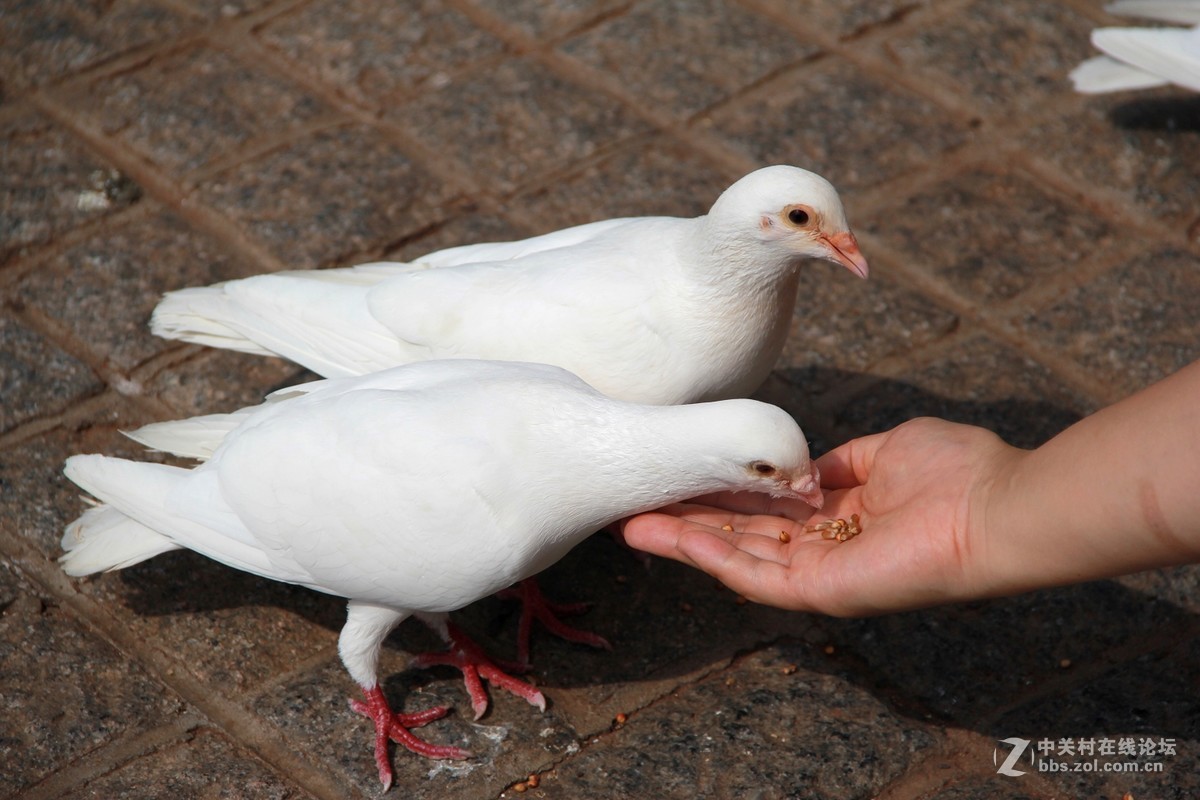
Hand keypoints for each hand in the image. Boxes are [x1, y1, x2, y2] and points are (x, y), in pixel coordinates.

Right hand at [622, 418, 1023, 615]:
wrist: (994, 506)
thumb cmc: (956, 472)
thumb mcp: (886, 450)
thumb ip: (840, 460)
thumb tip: (805, 464)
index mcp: (839, 515)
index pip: (766, 507)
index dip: (722, 491)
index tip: (680, 472)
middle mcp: (824, 547)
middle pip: (742, 535)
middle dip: (688, 518)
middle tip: (637, 501)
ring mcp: (819, 572)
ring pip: (736, 558)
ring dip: (683, 541)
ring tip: (632, 524)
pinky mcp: (819, 591)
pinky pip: (753, 576)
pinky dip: (711, 558)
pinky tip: (672, 537)